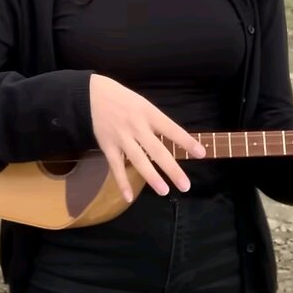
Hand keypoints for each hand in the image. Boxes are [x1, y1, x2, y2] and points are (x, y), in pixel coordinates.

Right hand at [88, 74, 204, 201]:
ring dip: (152, 177)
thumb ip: (157, 123)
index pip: (171, 129)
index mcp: (149, 113)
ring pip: (138, 160)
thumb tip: (176, 142)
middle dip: (172, 169)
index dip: (186, 141)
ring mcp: (122, 137)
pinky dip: (122, 182)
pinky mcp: (108, 146)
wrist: (92, 95)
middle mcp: (137, 126)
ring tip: (164, 191)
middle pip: (157, 150)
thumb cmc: (123, 100)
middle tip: (185, 185)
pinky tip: (129, 197)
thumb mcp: (143, 104)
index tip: (201, 154)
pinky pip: (116, 167)